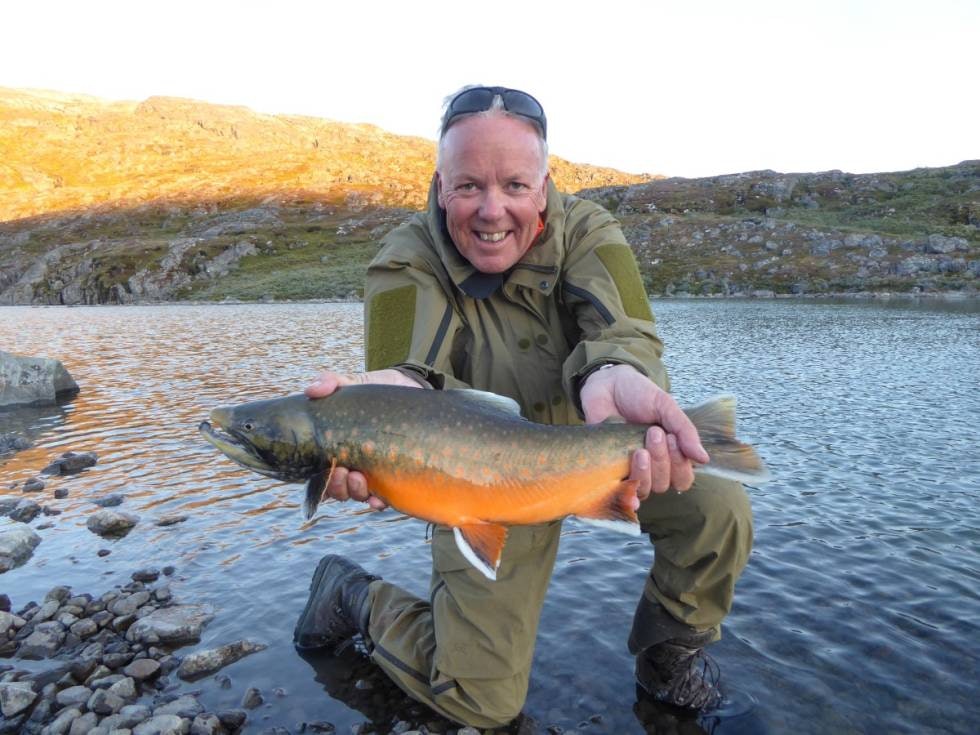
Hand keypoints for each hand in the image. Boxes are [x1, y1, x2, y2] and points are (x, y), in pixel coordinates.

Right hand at [305, 369, 423, 509]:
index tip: (326, 469)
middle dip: (337, 487)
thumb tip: (311, 390)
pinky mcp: (398, 476)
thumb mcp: (354, 384)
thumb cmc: (378, 391)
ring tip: (360, 478)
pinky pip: (386, 498)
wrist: (414, 391)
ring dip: (356, 493)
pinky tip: (379, 498)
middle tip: (343, 472)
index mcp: (339, 450)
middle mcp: (355, 466)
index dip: (319, 480)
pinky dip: (379, 502)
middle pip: (338, 490)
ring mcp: (376, 473)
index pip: (322, 474)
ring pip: (359, 495)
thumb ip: (331, 382)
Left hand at [580, 364, 708, 498]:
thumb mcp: (665, 406)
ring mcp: (629, 469)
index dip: (681, 465)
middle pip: (664, 484)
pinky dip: (624, 494)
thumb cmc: (638, 395)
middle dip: (662, 460)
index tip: (672, 438)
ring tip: (639, 449)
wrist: (606, 384)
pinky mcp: (608, 469)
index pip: (683, 478)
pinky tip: (626, 485)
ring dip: (645, 472)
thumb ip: (684, 431)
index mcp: (669, 453)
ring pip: (644, 489)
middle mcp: (651, 466)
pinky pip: (618, 491)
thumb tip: (704, 459)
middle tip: (654, 432)